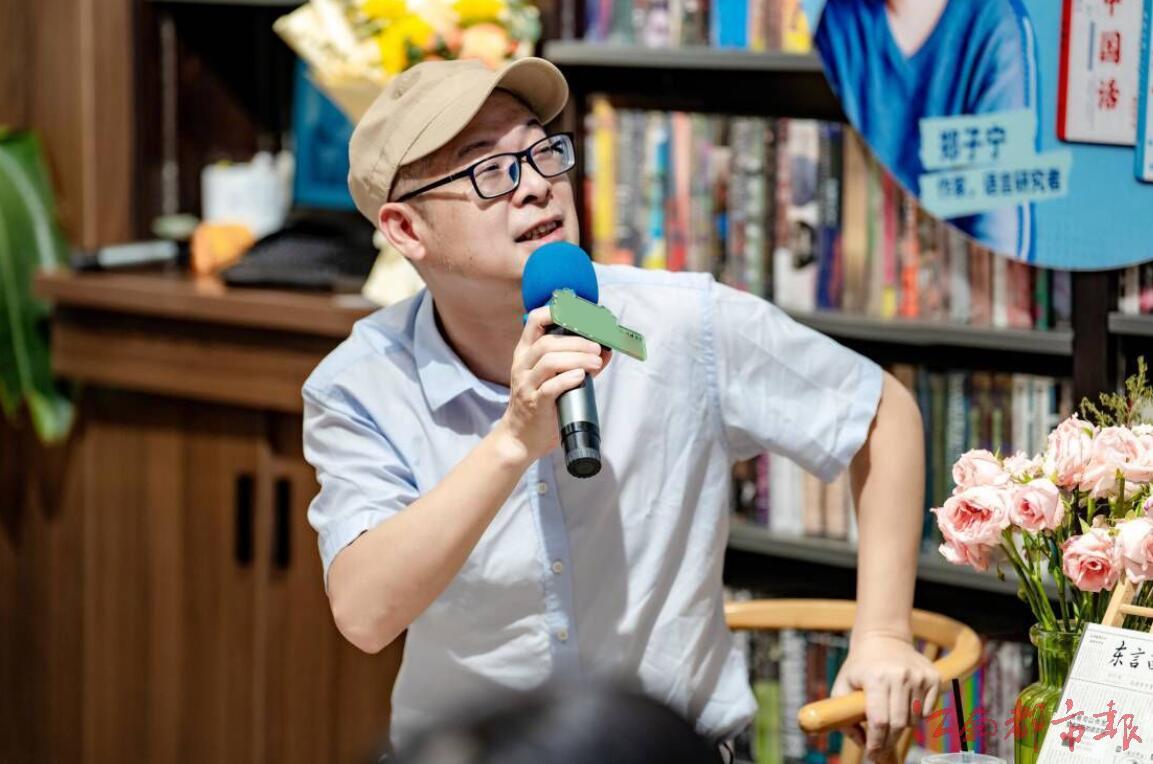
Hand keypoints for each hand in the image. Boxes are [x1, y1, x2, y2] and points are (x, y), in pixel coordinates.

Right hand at [497, 306, 611, 461]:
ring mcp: (526, 385)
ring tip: (595, 362)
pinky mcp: (534, 403)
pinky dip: (568, 379)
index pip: (535, 321)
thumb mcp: (552, 378)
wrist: (520, 437)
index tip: (580, 313)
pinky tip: (581, 377)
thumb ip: (578, 363)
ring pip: (549, 362)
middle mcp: (522, 365)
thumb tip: (605, 351)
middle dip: (577, 342)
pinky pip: (549, 387)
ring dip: (577, 358)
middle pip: (547, 343)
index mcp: (525, 353)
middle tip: (597, 347)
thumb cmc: (540, 404)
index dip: (556, 311)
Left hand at [831, 633, 940, 760]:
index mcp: (876, 678)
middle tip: (880, 748)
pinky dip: (916, 716)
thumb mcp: (842, 685)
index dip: (876, 742)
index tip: (872, 754)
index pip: (879, 721)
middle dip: (888, 741)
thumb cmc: (860, 666)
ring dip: (901, 726)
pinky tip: (904, 705)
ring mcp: (919, 676)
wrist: (884, 638)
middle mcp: (900, 676)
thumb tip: (862, 743)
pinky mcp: (933, 677)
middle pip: (898, 724)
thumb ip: (844, 715)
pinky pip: (927, 711)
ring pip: (914, 720)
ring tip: (889, 717)